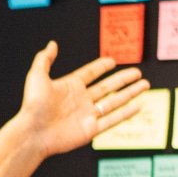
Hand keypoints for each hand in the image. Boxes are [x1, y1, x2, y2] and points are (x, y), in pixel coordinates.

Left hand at [16, 40, 149, 158]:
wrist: (32, 132)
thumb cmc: (32, 106)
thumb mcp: (37, 76)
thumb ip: (44, 59)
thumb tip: (51, 44)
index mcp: (70, 87)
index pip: (90, 74)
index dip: (101, 67)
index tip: (112, 61)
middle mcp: (80, 101)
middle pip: (107, 87)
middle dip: (123, 79)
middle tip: (137, 72)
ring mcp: (87, 115)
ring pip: (114, 102)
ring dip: (130, 93)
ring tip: (145, 84)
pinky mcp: (90, 130)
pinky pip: (112, 120)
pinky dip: (126, 113)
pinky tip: (138, 105)